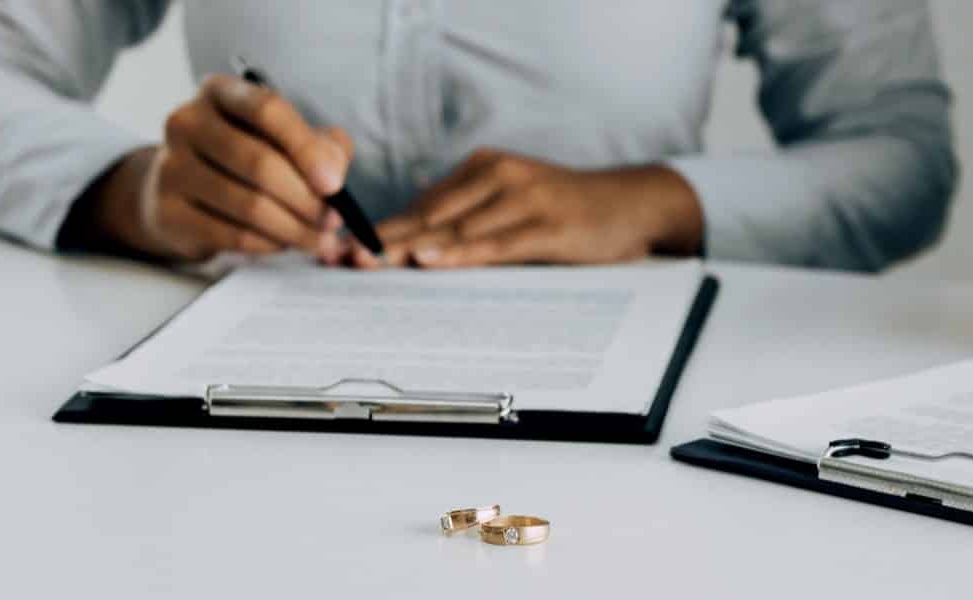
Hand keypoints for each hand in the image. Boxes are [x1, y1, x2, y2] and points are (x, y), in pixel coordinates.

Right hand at [65, 74, 353, 261]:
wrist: (180, 190)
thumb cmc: (244, 157)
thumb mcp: (286, 139)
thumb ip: (322, 146)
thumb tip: (333, 174)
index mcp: (220, 92)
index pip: (267, 110)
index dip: (305, 148)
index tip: (334, 184)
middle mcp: (188, 122)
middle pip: (259, 163)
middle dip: (306, 199)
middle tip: (333, 221)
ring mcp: (172, 167)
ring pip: (249, 205)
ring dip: (294, 228)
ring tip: (319, 239)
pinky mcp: (168, 212)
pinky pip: (232, 235)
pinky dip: (269, 244)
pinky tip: (285, 243)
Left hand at [350, 149, 703, 268]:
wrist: (634, 204)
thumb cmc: (567, 211)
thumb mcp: (512, 202)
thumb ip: (467, 214)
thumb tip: (411, 237)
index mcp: (483, 169)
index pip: (421, 206)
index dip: (378, 230)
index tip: (338, 249)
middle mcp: (499, 176)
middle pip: (429, 216)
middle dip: (382, 241)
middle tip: (340, 259)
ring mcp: (525, 198)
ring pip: (456, 228)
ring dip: (411, 249)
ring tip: (371, 264)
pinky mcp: (549, 225)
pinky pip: (496, 243)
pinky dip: (460, 253)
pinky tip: (431, 262)